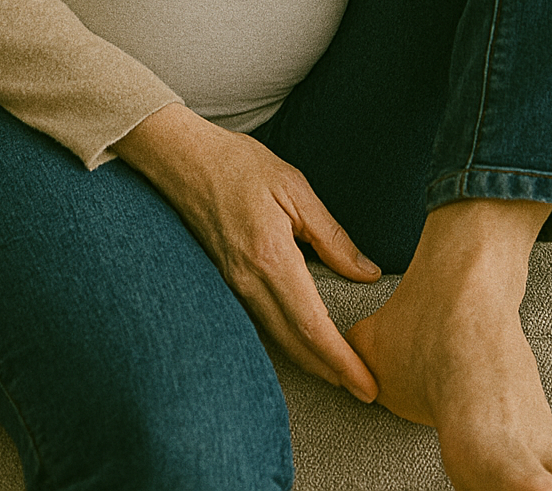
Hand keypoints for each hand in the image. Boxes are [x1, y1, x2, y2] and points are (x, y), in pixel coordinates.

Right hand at [113, 103, 382, 401]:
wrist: (184, 159)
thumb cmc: (240, 165)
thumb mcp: (295, 189)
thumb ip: (332, 237)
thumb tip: (366, 273)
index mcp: (271, 258)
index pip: (312, 326)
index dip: (342, 361)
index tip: (367, 383)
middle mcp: (248, 282)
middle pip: (295, 345)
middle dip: (332, 373)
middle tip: (366, 390)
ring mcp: (232, 285)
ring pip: (277, 339)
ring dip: (311, 361)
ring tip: (342, 374)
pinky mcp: (225, 282)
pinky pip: (261, 323)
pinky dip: (289, 341)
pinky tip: (304, 341)